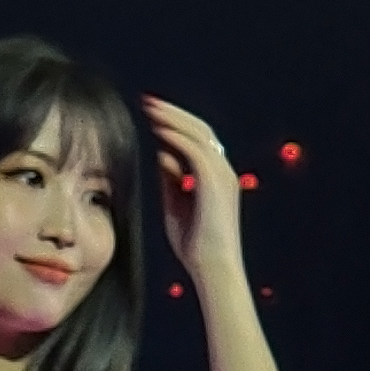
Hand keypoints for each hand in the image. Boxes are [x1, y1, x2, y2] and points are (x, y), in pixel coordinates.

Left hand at [141, 94, 244, 271]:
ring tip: (149, 108)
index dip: (173, 124)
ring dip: (171, 118)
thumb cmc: (194, 246)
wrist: (212, 268)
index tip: (149, 115)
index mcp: (215, 176)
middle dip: (172, 113)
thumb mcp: (176, 206)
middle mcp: (222, 170)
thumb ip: (170, 180)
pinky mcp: (215, 180)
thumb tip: (159, 154)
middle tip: (147, 101)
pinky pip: (194, 149)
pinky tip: (156, 129)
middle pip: (198, 129)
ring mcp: (222, 173)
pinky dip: (175, 135)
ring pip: (197, 133)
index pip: (196, 139)